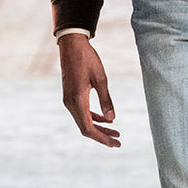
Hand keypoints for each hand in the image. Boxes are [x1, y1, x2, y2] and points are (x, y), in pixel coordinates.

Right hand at [58, 33, 119, 147]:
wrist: (71, 45)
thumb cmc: (87, 59)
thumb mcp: (100, 78)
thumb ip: (106, 100)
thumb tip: (112, 120)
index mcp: (77, 100)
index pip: (88, 128)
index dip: (102, 138)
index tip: (116, 143)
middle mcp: (70, 103)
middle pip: (86, 128)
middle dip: (102, 136)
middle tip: (118, 142)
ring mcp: (69, 100)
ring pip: (83, 120)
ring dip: (99, 127)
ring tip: (115, 132)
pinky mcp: (70, 95)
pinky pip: (82, 112)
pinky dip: (93, 117)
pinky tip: (105, 118)